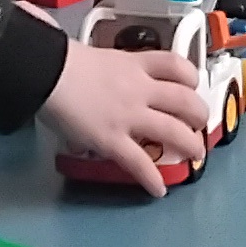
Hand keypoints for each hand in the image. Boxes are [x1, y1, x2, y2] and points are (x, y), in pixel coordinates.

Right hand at [39, 41, 209, 197]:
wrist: (46, 71)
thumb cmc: (61, 59)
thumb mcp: (94, 56)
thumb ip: (104, 68)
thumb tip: (93, 72)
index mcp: (134, 65)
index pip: (175, 65)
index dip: (190, 77)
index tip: (192, 86)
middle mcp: (139, 89)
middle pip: (184, 100)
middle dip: (198, 113)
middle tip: (199, 123)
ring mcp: (129, 116)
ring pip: (174, 130)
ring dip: (190, 144)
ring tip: (195, 154)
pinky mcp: (113, 140)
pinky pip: (139, 163)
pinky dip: (152, 179)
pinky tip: (159, 190)